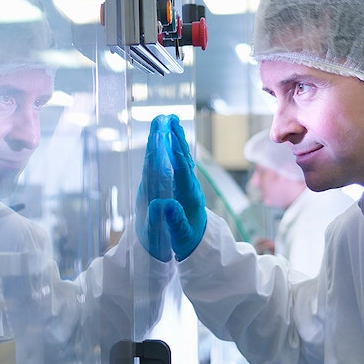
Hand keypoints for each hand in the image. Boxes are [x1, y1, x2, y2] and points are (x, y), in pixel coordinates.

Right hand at [135, 114, 205, 261]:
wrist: (199, 245)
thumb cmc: (187, 242)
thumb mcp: (181, 237)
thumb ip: (174, 221)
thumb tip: (164, 204)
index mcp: (189, 197)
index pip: (181, 171)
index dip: (174, 154)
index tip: (167, 137)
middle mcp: (190, 187)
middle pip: (182, 158)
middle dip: (174, 138)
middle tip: (166, 118)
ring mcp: (189, 184)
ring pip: (182, 157)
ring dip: (176, 138)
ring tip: (170, 120)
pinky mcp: (185, 185)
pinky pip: (179, 163)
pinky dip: (175, 149)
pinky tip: (171, 138)